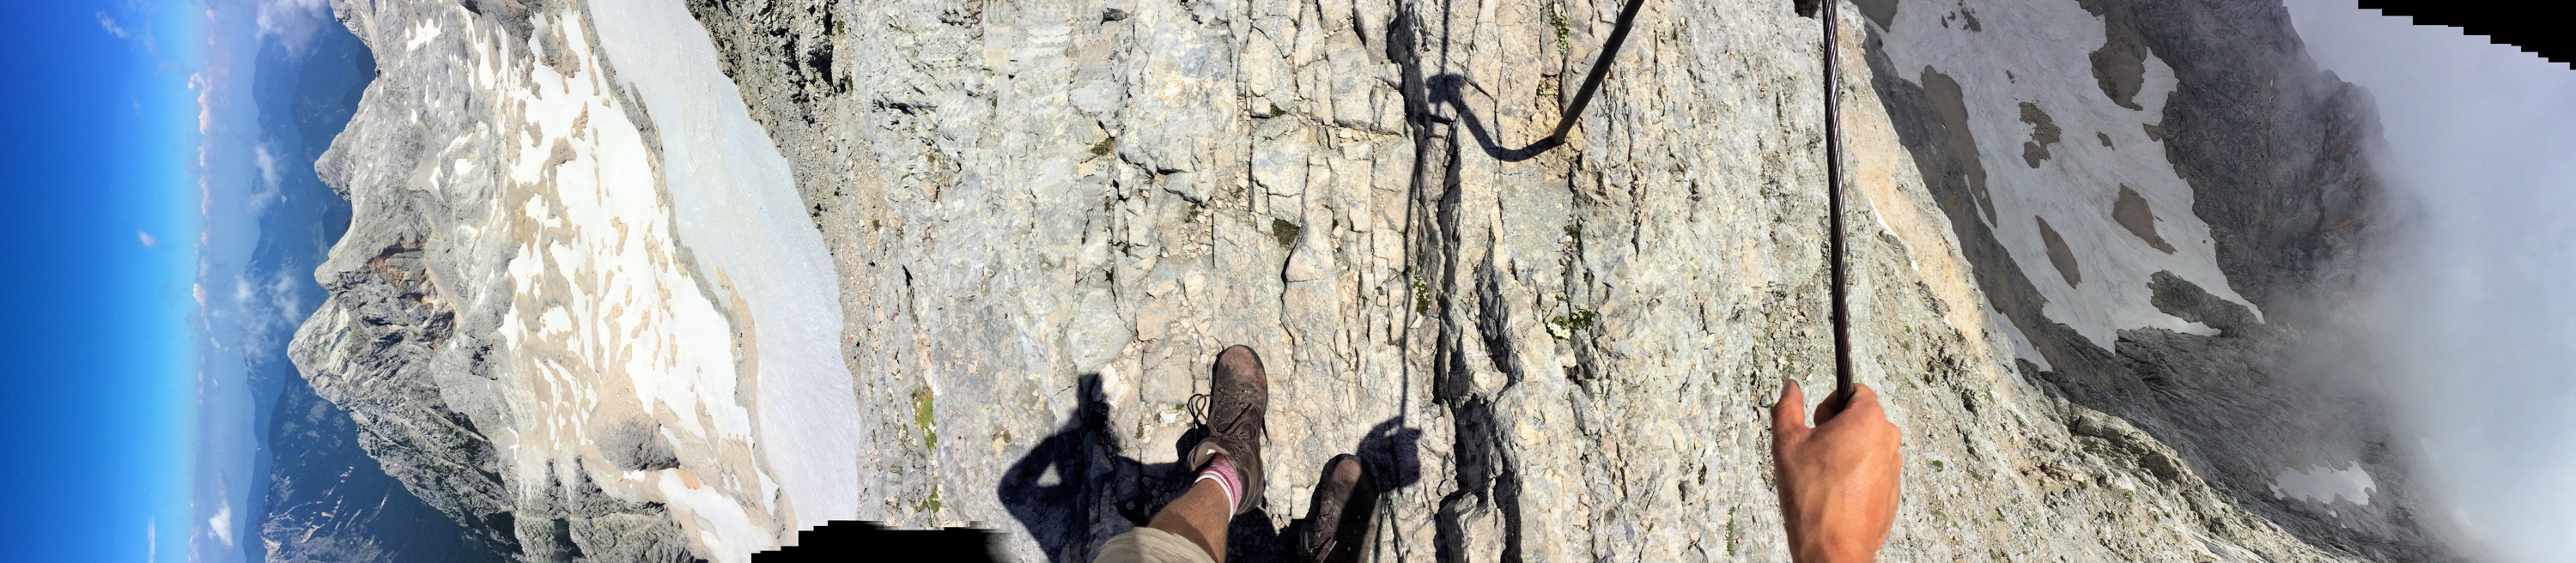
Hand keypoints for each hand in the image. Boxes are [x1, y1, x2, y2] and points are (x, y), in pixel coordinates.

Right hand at [1771, 380, 1900, 562]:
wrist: (1833, 547)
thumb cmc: (1813, 498)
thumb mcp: (1787, 444)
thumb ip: (1788, 407)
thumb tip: (1791, 388)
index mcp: (1867, 420)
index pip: (1855, 390)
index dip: (1830, 403)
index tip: (1817, 424)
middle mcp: (1888, 439)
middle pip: (1862, 417)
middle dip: (1838, 427)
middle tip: (1815, 451)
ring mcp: (1893, 466)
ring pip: (1867, 444)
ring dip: (1846, 451)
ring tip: (1824, 476)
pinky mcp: (1892, 488)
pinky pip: (1873, 469)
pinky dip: (1856, 474)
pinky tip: (1836, 492)